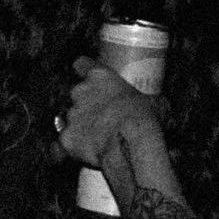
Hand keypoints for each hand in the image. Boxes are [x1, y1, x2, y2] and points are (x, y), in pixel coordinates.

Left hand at [60, 58, 161, 173]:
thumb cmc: (145, 119)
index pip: (82, 64)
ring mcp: (70, 116)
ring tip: (97, 139)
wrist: (130, 144)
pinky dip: (68, 149)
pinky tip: (79, 155)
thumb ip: (149, 101)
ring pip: (70, 120)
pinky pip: (62, 145)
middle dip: (85, 104)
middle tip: (103, 116)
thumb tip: (156, 105)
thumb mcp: (155, 103)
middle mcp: (79, 93)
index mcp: (100, 77)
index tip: (89, 77)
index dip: (84, 70)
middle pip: (75, 95)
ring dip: (80, 126)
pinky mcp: (65, 139)